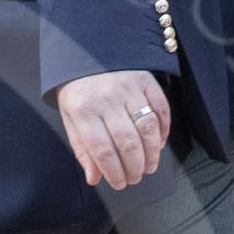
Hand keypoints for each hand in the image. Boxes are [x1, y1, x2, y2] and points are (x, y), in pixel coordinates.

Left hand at [55, 70, 170, 189]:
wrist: (86, 50)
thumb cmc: (77, 89)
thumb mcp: (70, 118)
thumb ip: (82, 149)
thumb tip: (95, 178)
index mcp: (84, 110)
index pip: (103, 150)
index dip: (114, 172)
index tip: (119, 184)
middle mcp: (108, 99)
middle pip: (128, 142)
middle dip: (134, 167)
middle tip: (136, 178)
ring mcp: (129, 88)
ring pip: (147, 128)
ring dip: (151, 153)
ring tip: (149, 167)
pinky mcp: (146, 80)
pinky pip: (161, 109)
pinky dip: (163, 130)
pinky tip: (158, 145)